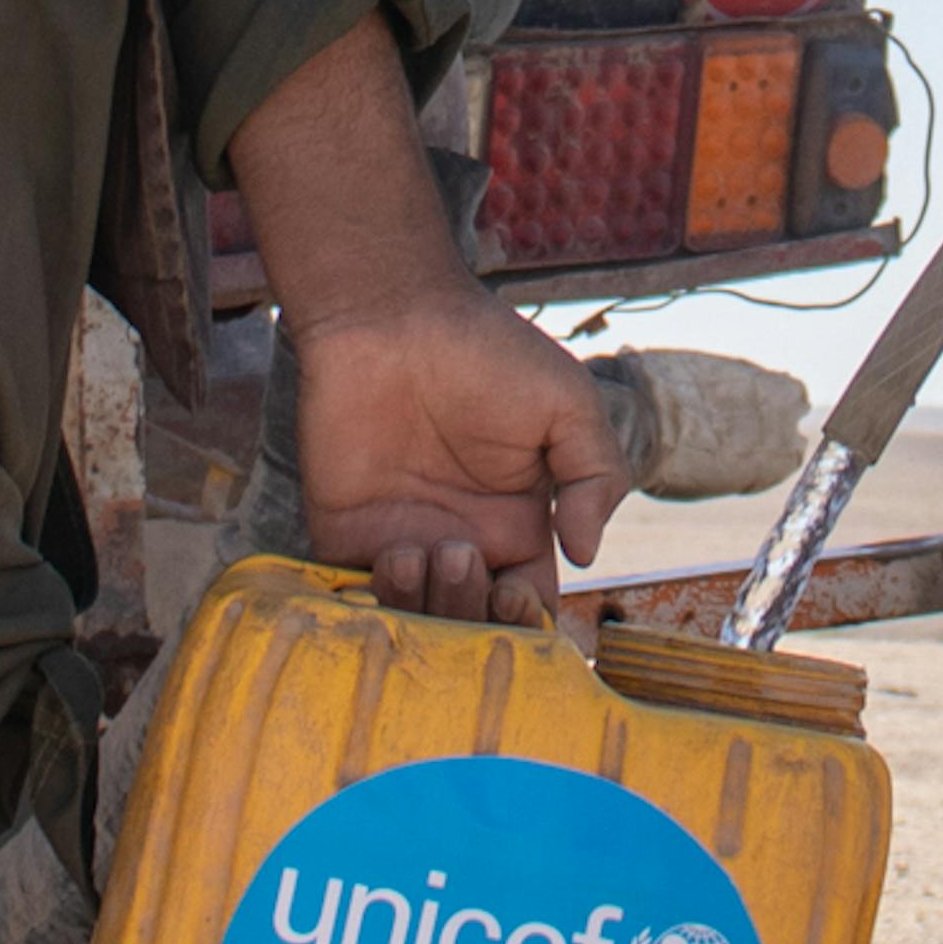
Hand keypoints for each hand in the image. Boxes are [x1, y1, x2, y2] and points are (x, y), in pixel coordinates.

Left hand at [293, 287, 626, 622]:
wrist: (392, 317)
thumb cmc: (486, 352)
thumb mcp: (569, 406)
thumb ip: (597, 477)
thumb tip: (586, 555)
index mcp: (517, 526)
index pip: (529, 606)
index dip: (527, 620)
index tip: (519, 593)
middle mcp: (460, 544)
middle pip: (473, 626)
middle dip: (475, 617)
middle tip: (466, 558)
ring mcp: (401, 542)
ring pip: (418, 621)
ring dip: (430, 605)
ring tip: (428, 547)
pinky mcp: (345, 534)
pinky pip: (355, 599)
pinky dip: (374, 601)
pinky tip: (392, 551)